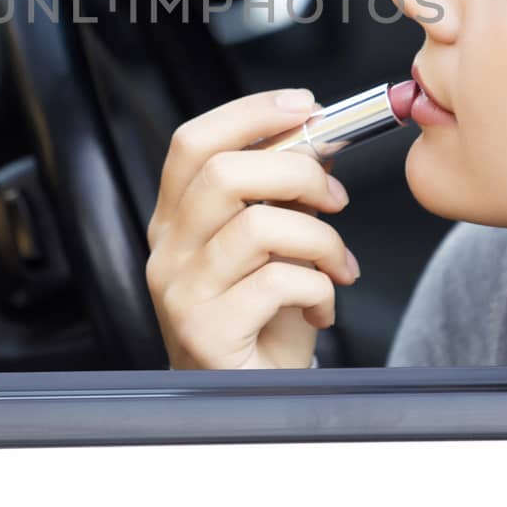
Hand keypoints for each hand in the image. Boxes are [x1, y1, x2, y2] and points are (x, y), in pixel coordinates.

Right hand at [145, 88, 359, 368]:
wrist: (252, 400)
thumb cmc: (262, 322)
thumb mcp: (273, 246)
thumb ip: (283, 193)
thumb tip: (317, 136)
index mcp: (177, 219)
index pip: (193, 144)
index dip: (251, 114)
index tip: (306, 106)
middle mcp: (169, 251)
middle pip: (223, 174)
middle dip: (298, 171)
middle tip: (335, 196)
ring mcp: (182, 293)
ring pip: (258, 227)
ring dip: (320, 238)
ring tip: (337, 264)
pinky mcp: (206, 332)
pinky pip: (278, 284)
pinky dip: (319, 289)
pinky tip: (322, 308)